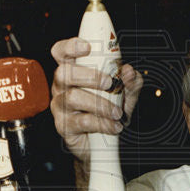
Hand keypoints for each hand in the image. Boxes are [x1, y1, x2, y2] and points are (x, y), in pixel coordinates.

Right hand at [50, 37, 142, 163]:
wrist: (102, 143)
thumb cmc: (108, 110)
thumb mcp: (125, 93)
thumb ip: (129, 81)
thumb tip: (128, 71)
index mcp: (73, 71)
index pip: (61, 52)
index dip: (70, 46)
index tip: (87, 47)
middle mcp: (62, 86)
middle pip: (63, 73)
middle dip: (89, 75)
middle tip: (109, 83)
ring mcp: (60, 106)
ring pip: (73, 98)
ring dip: (100, 104)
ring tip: (117, 112)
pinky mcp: (63, 126)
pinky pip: (80, 121)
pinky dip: (101, 123)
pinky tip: (114, 126)